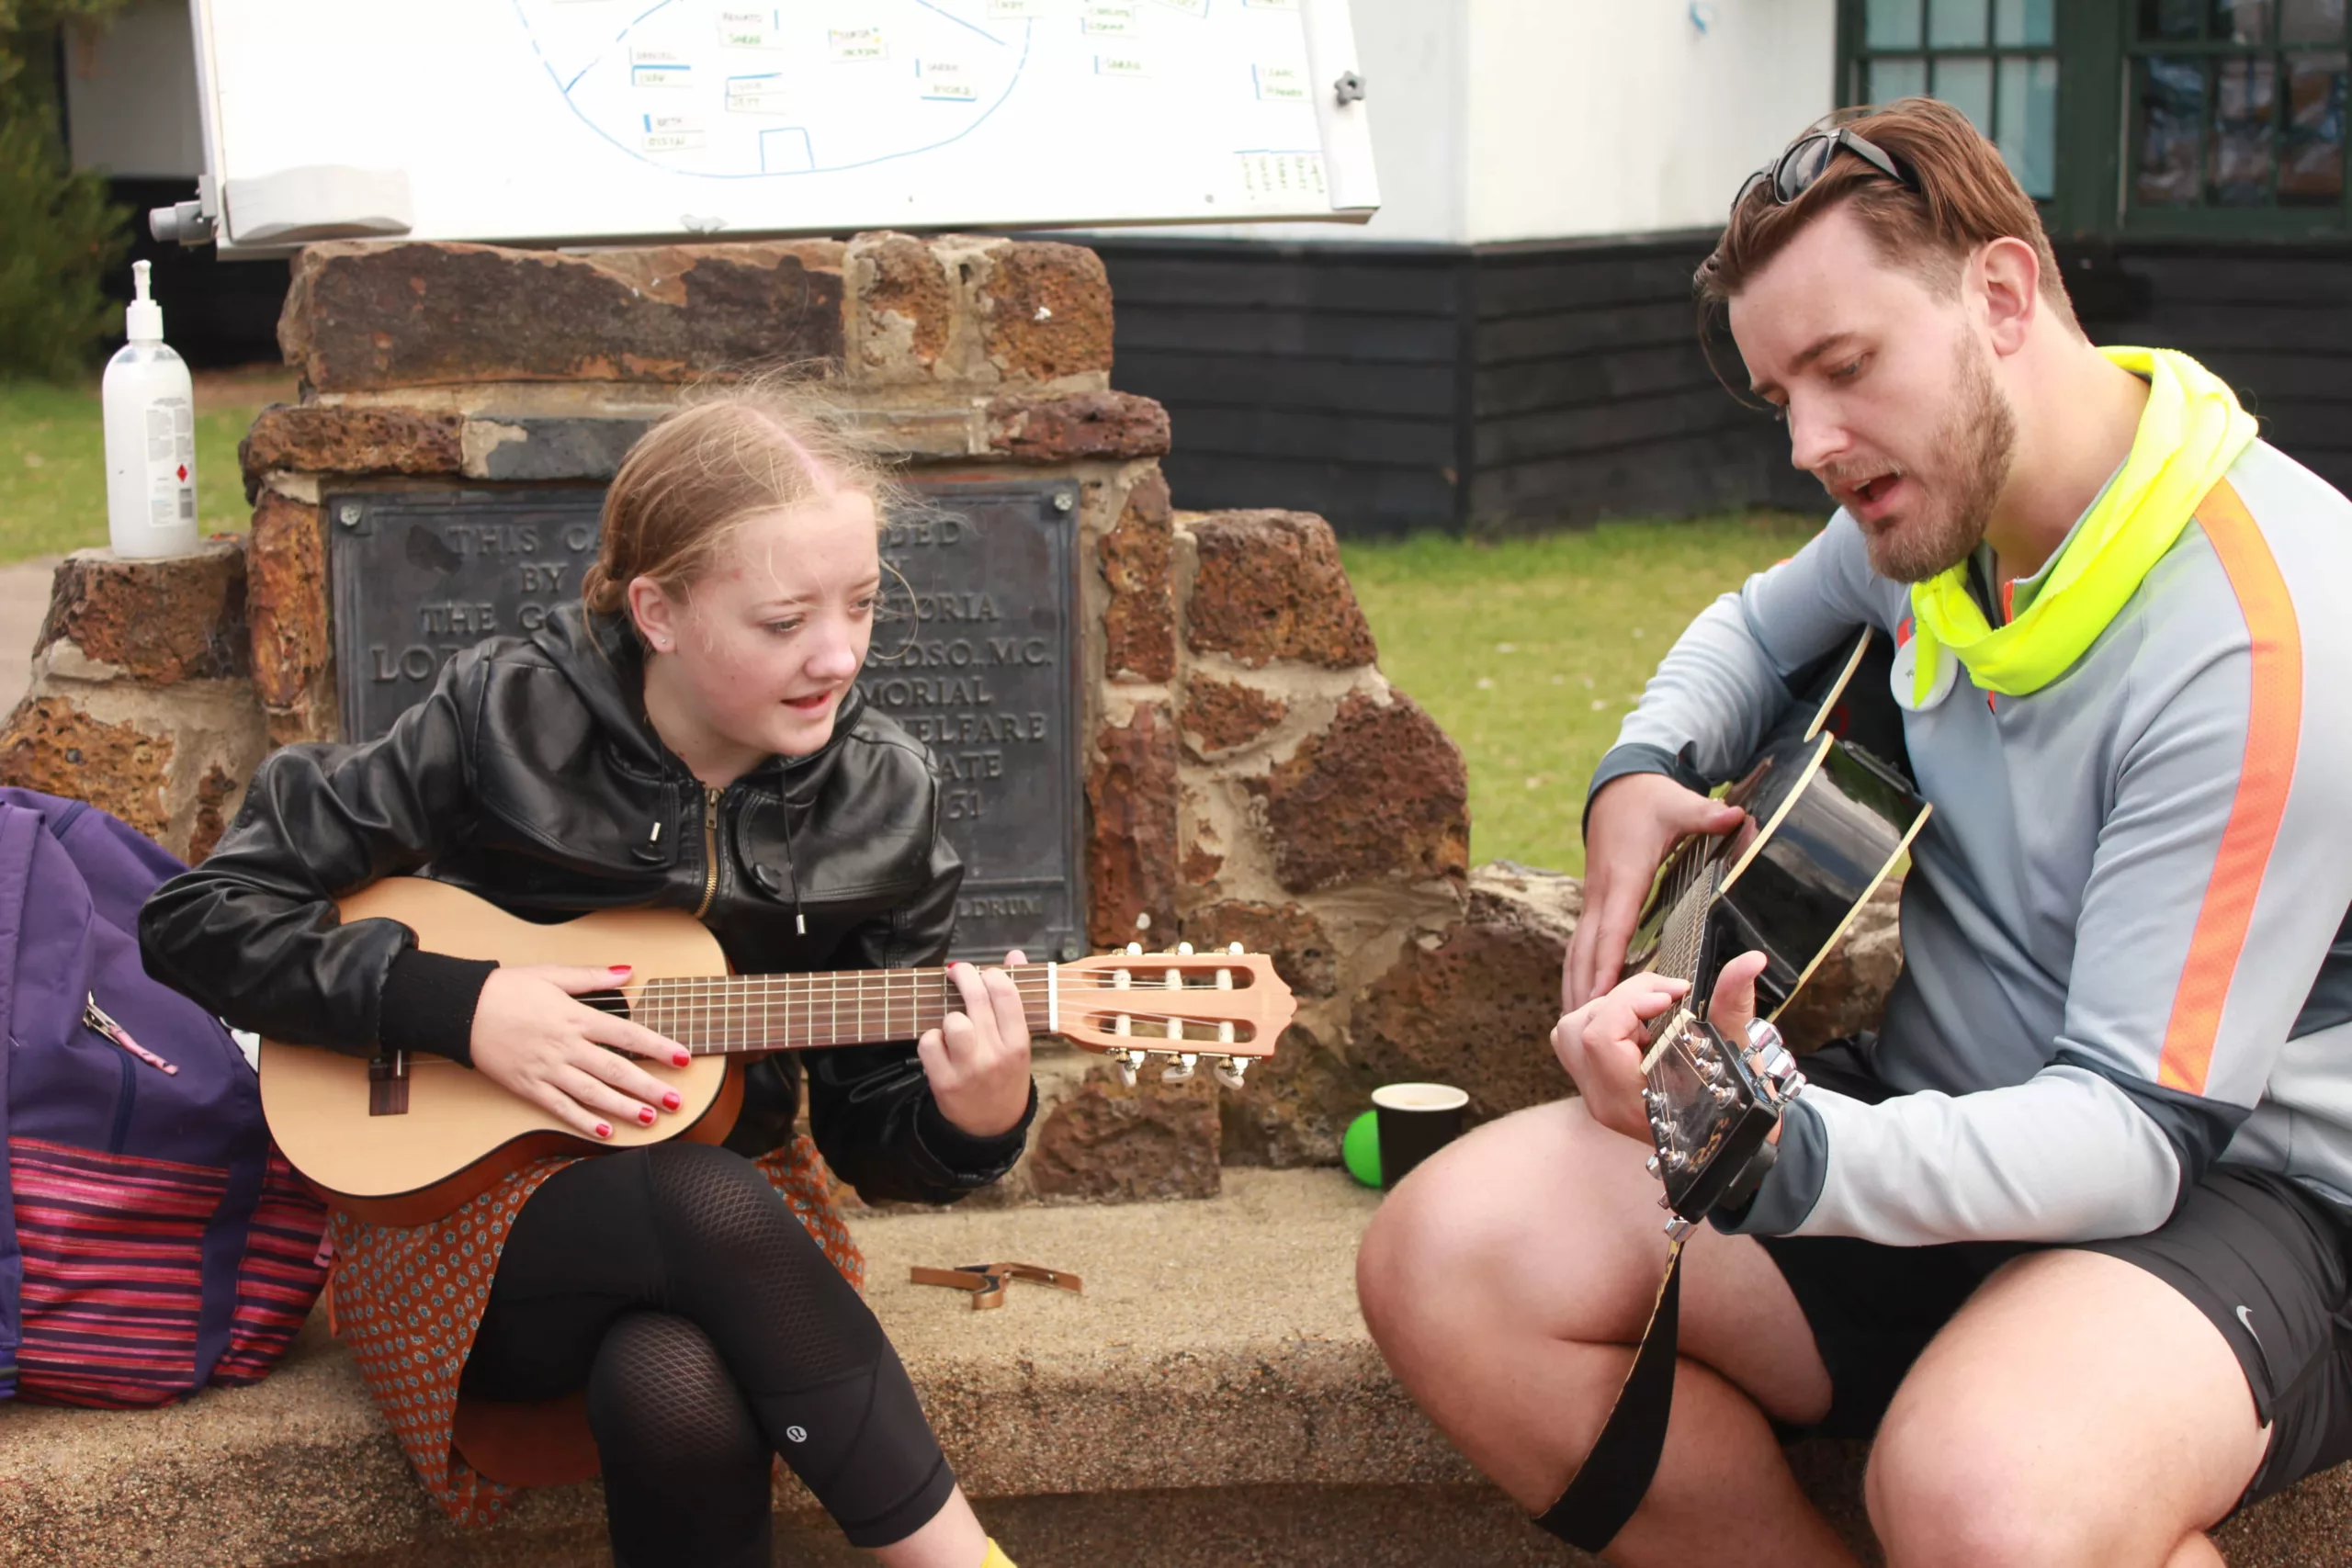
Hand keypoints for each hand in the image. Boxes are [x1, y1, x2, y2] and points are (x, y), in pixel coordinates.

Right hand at [468, 964, 688, 1139]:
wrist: (462, 1009)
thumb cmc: (507, 989)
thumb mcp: (552, 974)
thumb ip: (592, 976)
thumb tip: (628, 971)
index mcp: (575, 1017)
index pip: (626, 1035)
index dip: (657, 1048)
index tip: (682, 1058)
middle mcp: (565, 1046)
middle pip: (615, 1069)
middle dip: (648, 1087)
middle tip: (675, 1101)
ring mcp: (547, 1069)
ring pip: (592, 1093)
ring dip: (623, 1107)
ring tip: (649, 1118)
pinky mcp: (528, 1086)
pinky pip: (560, 1107)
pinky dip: (583, 1121)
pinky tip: (605, 1131)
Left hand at [918, 951, 1033, 1138]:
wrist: (992, 1126)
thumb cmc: (1006, 1075)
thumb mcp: (1019, 1041)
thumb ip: (1015, 997)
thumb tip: (1014, 954)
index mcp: (1019, 1044)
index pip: (1006, 994)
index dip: (992, 974)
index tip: (984, 972)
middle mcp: (996, 1056)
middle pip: (976, 1000)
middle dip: (963, 976)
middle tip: (956, 972)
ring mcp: (969, 1070)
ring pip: (952, 1021)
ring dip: (949, 1016)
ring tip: (953, 1022)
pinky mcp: (944, 1082)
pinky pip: (928, 1043)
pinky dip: (931, 1039)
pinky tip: (941, 1045)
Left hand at [1550, 950, 1769, 1143]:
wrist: (1727, 1141)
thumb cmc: (1734, 1103)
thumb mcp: (1736, 1053)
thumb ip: (1734, 1003)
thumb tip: (1752, 959)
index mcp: (1631, 1100)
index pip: (1599, 1037)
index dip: (1630, 1002)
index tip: (1673, 993)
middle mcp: (1602, 1099)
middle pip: (1578, 1027)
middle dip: (1623, 998)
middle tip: (1667, 997)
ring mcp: (1593, 1093)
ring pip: (1568, 1031)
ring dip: (1608, 1008)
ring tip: (1651, 1014)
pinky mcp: (1593, 1084)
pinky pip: (1575, 1040)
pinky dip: (1603, 1020)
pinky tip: (1640, 1026)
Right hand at [1561, 773, 1745, 1010]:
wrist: (1618, 785)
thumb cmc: (1651, 799)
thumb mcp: (1680, 803)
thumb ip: (1706, 815)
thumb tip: (1734, 815)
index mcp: (1624, 876)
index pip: (1614, 927)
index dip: (1607, 963)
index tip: (1600, 996)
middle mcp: (1602, 892)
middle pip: (1588, 948)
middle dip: (1584, 986)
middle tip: (1583, 1026)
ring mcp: (1595, 897)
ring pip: (1578, 948)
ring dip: (1575, 983)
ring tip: (1573, 1021)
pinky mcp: (1596, 901)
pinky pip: (1582, 942)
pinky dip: (1577, 970)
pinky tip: (1579, 993)